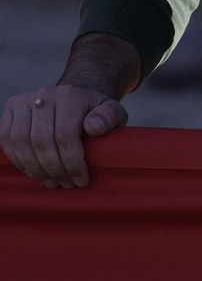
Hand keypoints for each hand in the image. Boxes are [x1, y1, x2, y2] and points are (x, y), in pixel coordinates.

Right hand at [1, 86, 127, 189]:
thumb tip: (94, 127)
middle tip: (66, 184)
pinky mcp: (10, 108)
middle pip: (41, 141)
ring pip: (21, 142)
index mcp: (70, 95)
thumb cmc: (95, 110)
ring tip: (51, 182)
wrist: (74, 97)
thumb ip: (110, 117)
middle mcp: (44, 95)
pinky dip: (18, 160)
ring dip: (35, 168)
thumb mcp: (112, 111)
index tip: (81, 180)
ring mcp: (24, 101)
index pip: (65, 135)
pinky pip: (6, 140)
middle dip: (54, 169)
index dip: (72, 163)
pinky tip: (34, 172)